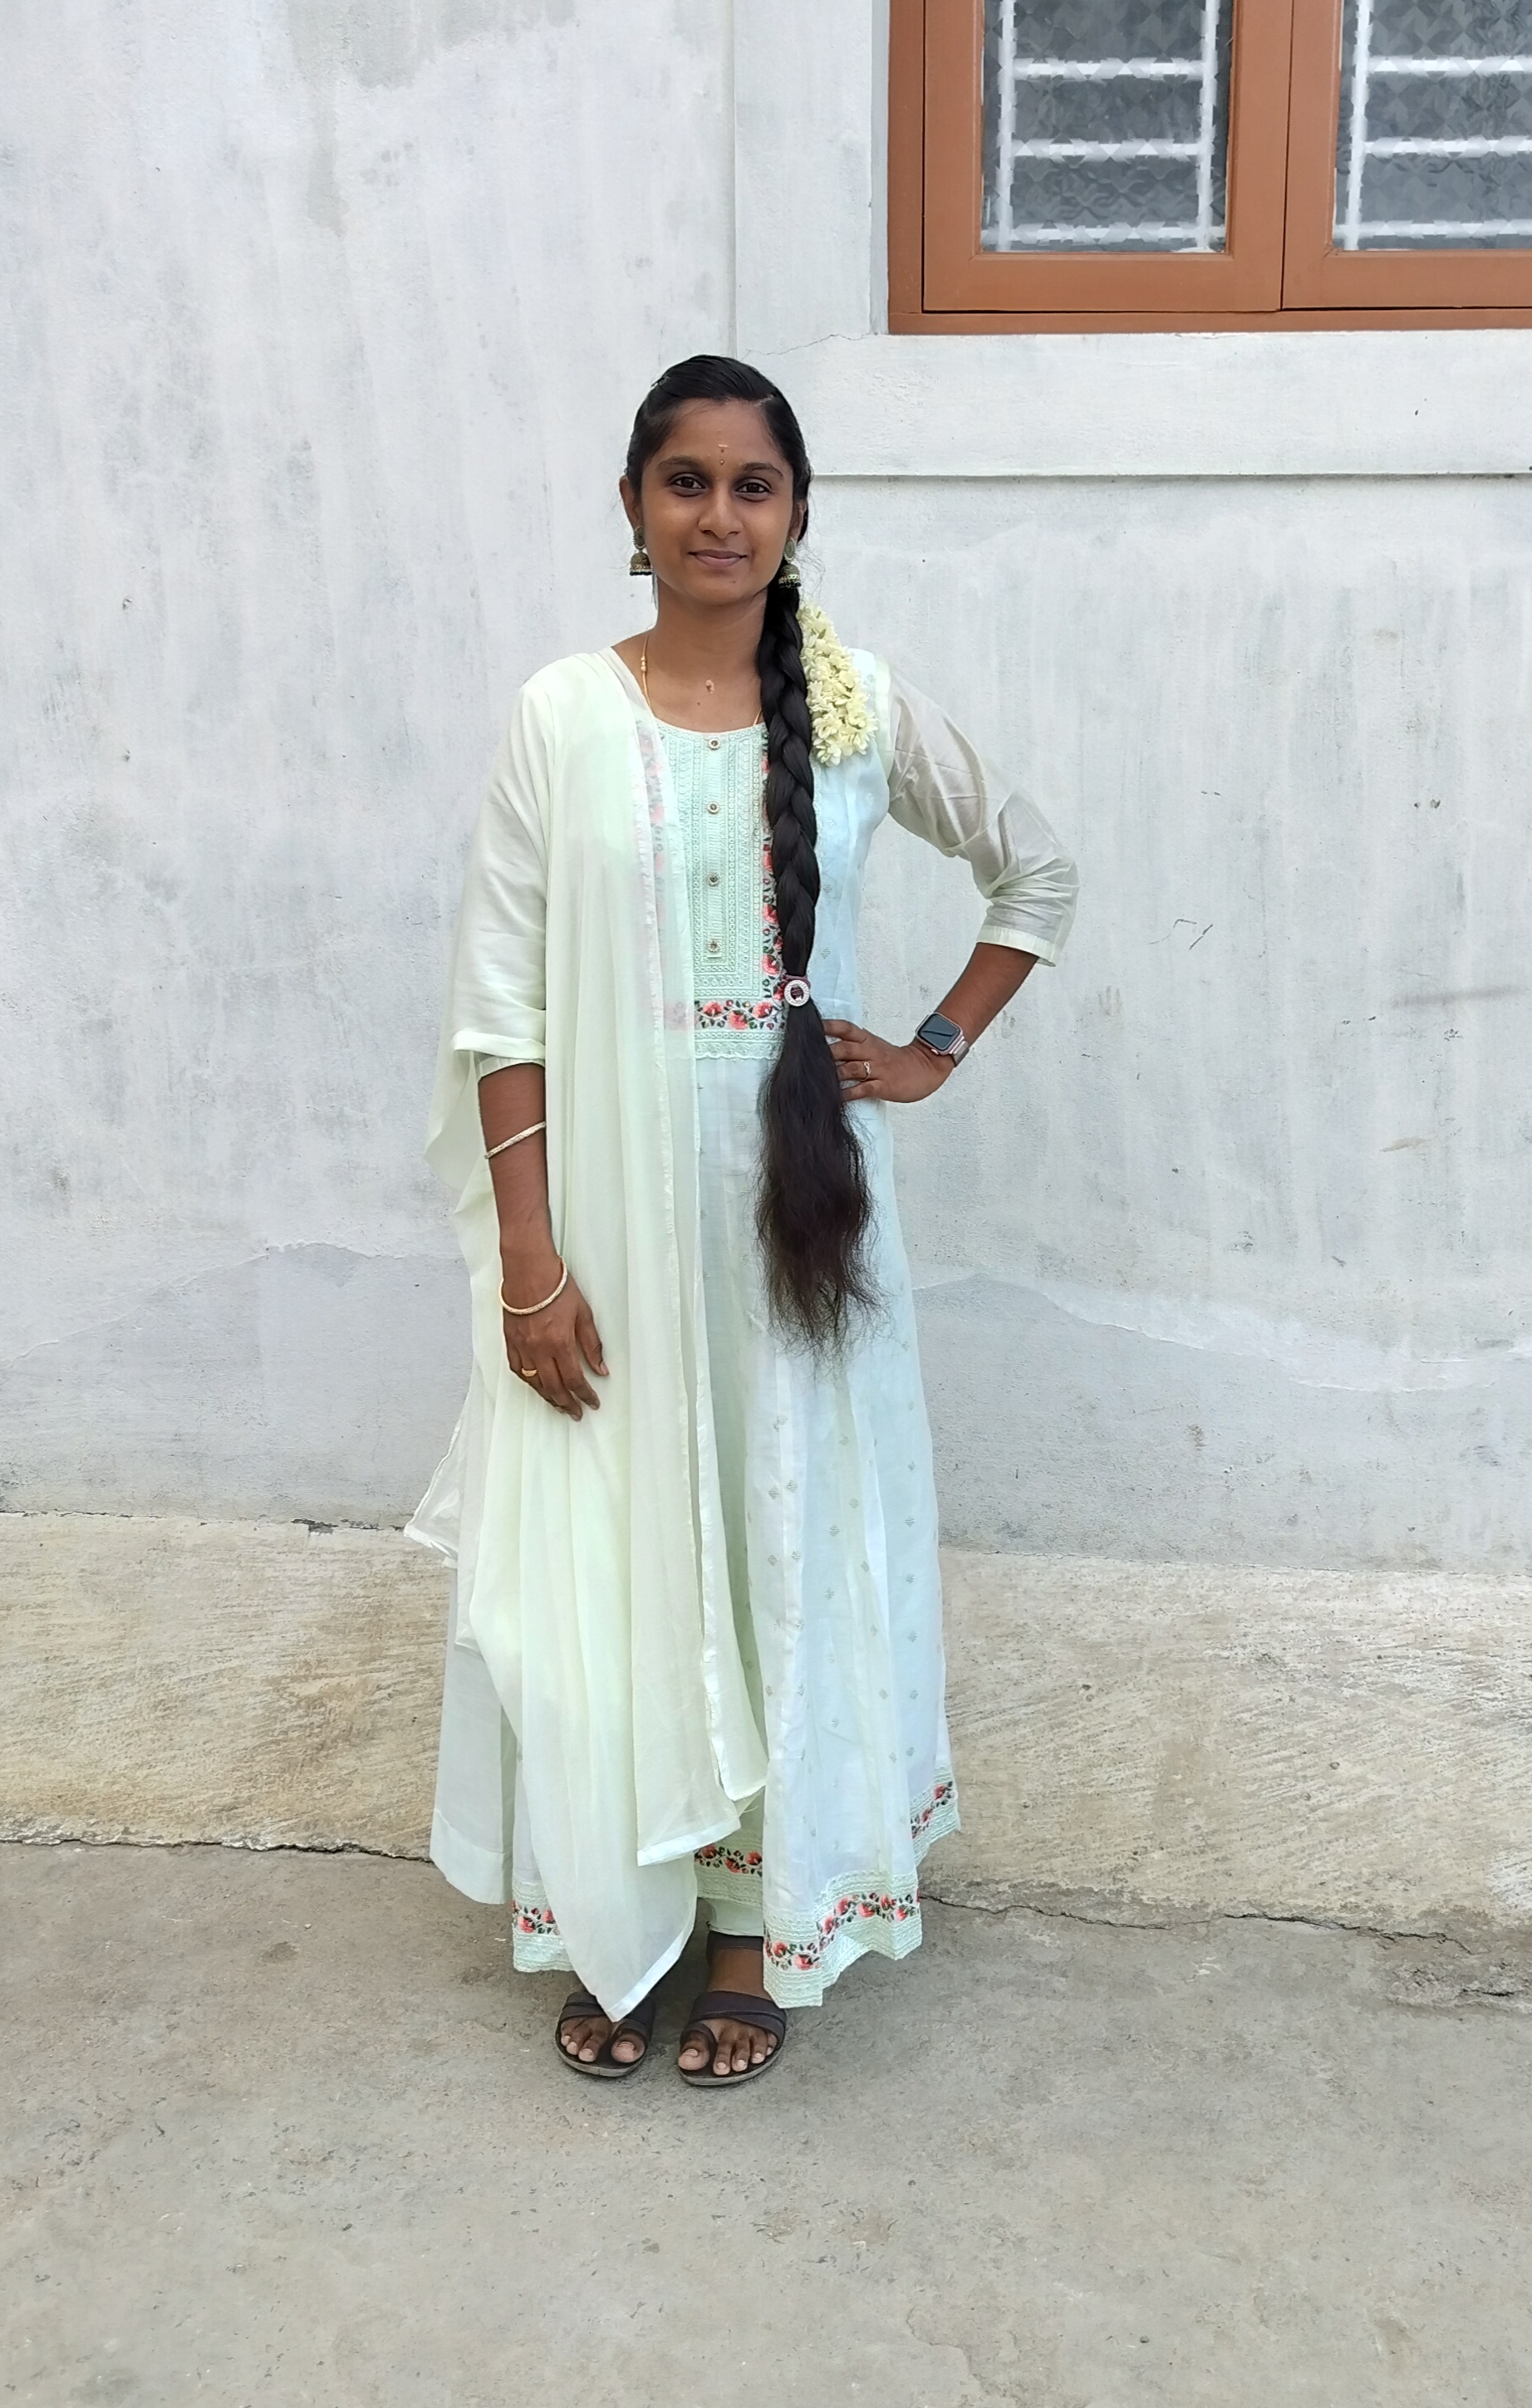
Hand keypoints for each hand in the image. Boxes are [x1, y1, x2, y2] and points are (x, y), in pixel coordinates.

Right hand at [501, 1255, 607, 1418]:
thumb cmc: (556, 1286)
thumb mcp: (583, 1313)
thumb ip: (592, 1344)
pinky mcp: (510, 1341)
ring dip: (548, 1398)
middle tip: (576, 1412)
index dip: (585, 1395)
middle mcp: (539, 1350)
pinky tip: (536, 1386)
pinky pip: (517, 1370)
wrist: (529, 1270)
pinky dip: (528, 1381)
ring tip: (559, 1405)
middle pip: (554, 1387)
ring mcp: (522, 1347)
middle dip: (567, 1403)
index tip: (592, 1403)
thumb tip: (600, 1368)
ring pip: (535, 1383)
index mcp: (560, 1343)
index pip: (574, 1380)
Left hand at [823, 1020, 953, 1104]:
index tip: (811, 1028)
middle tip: (806, 1059)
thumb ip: (852, 1047)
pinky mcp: (883, 1085)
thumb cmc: (894, 1060)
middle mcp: (870, 1052)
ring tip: (815, 1080)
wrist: (924, 1068)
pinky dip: (847, 1094)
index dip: (829, 1027)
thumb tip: (825, 1050)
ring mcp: (877, 1069)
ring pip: (850, 1069)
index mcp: (867, 1040)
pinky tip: (836, 1097)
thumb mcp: (874, 1046)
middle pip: (843, 1049)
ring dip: (832, 1075)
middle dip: (824, 1054)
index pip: (846, 1029)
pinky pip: (862, 1089)